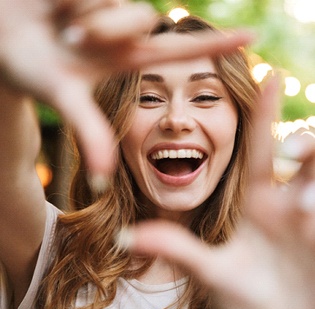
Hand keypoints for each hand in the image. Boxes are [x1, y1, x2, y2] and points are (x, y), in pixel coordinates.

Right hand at [0, 0, 252, 178]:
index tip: (253, 39)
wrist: (1, 36)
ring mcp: (110, 5)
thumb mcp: (63, 97)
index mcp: (125, 60)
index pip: (179, 52)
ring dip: (82, 13)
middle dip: (103, 29)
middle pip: (140, 20)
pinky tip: (55, 3)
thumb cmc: (27, 67)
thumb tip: (103, 180)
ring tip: (60, 23)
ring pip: (118, 2)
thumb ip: (89, 132)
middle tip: (69, 38)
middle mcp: (124, 31)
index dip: (216, 46)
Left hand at [122, 78, 314, 308]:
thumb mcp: (211, 272)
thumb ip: (175, 249)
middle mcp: (285, 201)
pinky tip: (312, 211)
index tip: (266, 73)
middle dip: (305, 145)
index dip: (264, 113)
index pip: (258, 149)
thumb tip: (124, 237)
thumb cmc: (246, 301)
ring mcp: (309, 215)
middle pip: (301, 155)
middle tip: (290, 154)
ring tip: (304, 210)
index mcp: (256, 202)